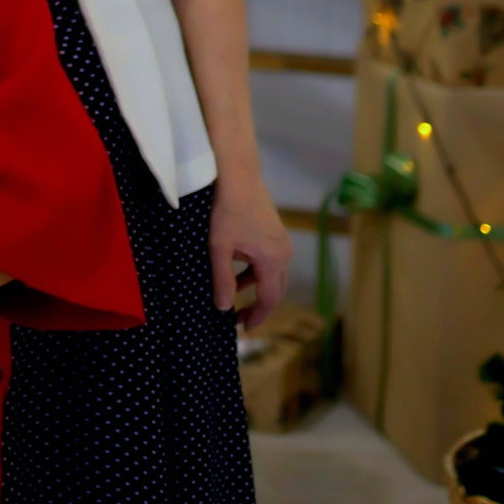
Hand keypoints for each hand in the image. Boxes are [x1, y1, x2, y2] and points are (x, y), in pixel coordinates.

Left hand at [210, 170, 291, 332]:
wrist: (237, 174)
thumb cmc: (226, 209)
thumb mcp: (219, 246)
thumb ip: (222, 279)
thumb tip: (224, 308)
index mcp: (274, 260)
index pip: (270, 299)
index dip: (257, 316)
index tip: (245, 330)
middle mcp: (284, 253)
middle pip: (275, 289)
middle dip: (258, 306)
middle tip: (239, 320)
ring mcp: (281, 242)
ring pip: (271, 275)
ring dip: (254, 288)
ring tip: (233, 299)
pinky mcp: (274, 232)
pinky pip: (267, 260)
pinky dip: (253, 271)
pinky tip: (235, 272)